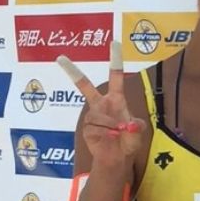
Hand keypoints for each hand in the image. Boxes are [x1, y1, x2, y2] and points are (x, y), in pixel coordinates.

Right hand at [59, 43, 145, 169]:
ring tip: (117, 133)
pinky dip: (104, 133)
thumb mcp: (139, 132)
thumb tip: (127, 125)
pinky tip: (109, 138)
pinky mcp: (86, 128)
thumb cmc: (129, 140)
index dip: (115, 59)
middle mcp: (102, 104)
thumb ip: (136, 127)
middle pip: (84, 86)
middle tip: (60, 57)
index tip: (114, 43)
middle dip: (72, 72)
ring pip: (96, 115)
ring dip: (109, 125)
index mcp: (116, 99)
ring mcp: (92, 115)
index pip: (116, 76)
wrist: (117, 157)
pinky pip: (93, 127)